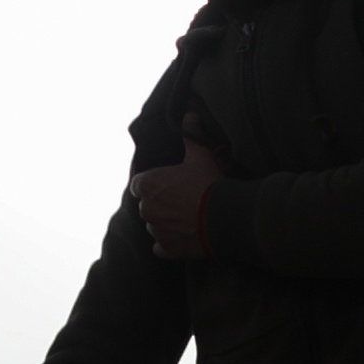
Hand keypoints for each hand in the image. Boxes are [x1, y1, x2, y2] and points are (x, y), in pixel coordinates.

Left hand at [128, 134, 225, 259]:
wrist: (224, 218)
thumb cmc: (209, 183)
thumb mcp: (201, 155)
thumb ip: (191, 135)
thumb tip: (189, 114)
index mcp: (148, 185)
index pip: (138, 184)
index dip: (152, 184)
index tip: (167, 184)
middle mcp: (146, 209)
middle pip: (146, 206)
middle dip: (159, 204)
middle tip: (181, 200)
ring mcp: (156, 231)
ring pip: (154, 226)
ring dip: (165, 223)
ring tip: (186, 218)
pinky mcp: (167, 249)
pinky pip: (160, 247)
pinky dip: (168, 243)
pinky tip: (182, 237)